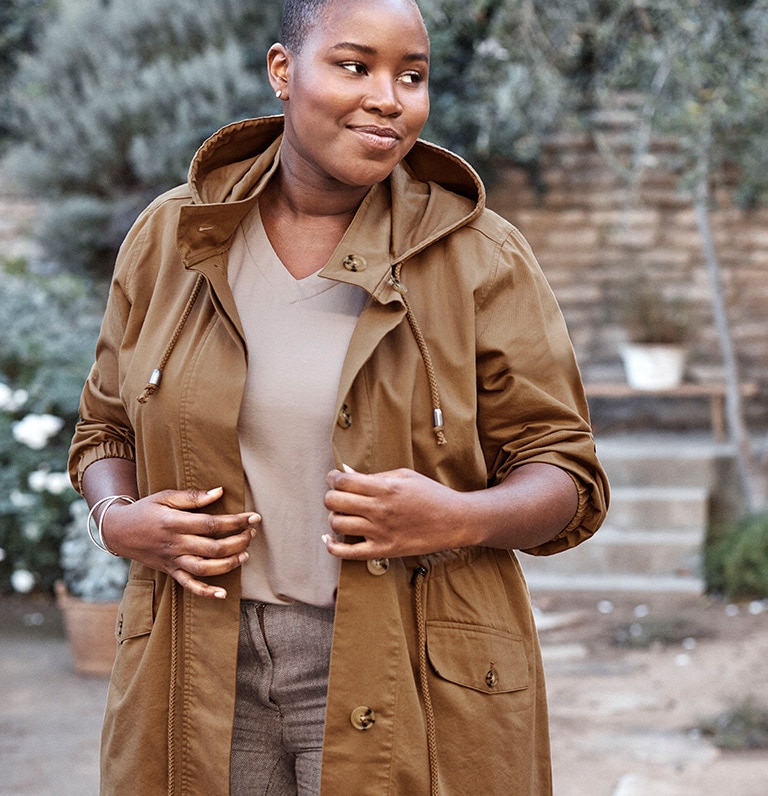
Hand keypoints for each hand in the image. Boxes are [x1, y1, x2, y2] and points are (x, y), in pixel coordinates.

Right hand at [100, 486, 259, 599]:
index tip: (253, 517)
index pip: (211, 524)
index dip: (235, 522)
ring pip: (205, 568)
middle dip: (238, 541)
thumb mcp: (165, 496)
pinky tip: (222, 594)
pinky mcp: (170, 571)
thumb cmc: (145, 509)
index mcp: (175, 522)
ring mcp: (172, 560)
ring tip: (245, 554)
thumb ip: (193, 496)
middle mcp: (175, 544)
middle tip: (252, 533)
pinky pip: (188, 585)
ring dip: (229, 564)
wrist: (118, 531)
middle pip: (213, 548)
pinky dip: (205, 592)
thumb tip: (219, 492)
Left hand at [322, 467, 466, 559]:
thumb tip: (345, 473)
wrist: (455, 520)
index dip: (333, 478)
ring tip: (343, 513)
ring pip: (337, 524)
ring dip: (334, 517)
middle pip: (334, 502)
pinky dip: (332, 547)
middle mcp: (380, 510)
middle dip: (330, 495)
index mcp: (385, 487)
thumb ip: (374, 474)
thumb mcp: (405, 476)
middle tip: (337, 494)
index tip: (335, 478)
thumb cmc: (431, 494)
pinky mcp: (383, 550)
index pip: (343, 481)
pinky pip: (347, 553)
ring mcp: (380, 532)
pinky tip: (330, 539)